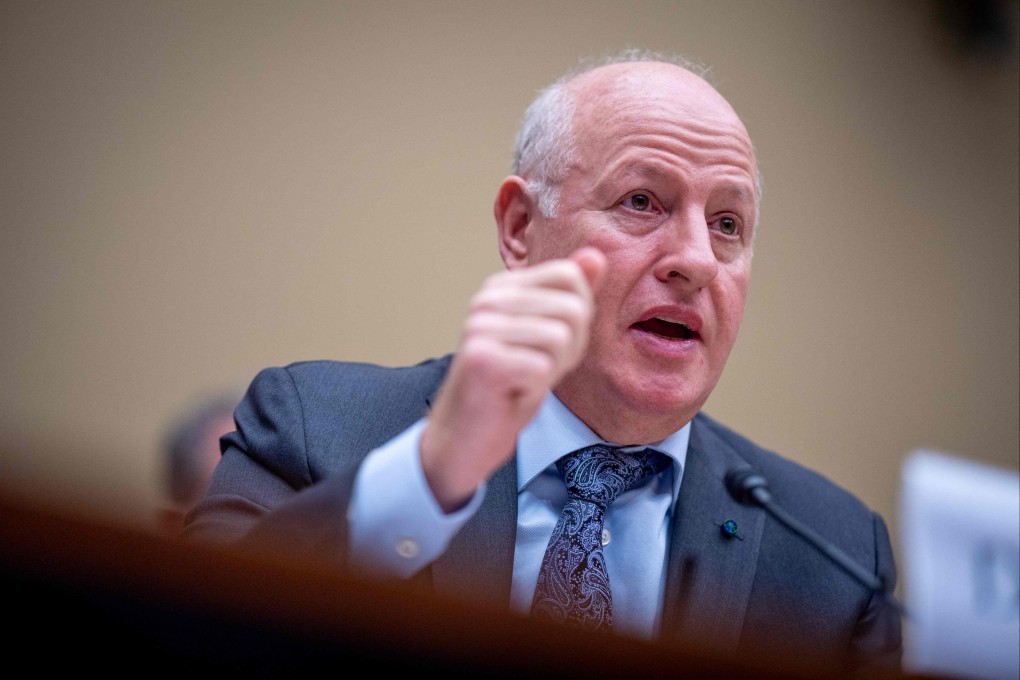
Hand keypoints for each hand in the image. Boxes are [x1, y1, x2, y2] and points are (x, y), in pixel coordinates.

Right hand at [420, 247, 606, 511]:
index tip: (548, 345)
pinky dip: (537, 388)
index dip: (577, 317)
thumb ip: (571, 295)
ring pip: (562, 338)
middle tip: (534, 368)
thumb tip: (596, 255)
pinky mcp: (482, 360)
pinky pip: (544, 367)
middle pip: (573, 308)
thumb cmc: (509, 386)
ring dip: (553, 369)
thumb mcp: (548, 336)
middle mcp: (486, 300)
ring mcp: (480, 327)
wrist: (466, 437)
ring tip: (523, 379)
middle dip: (569, 349)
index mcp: (501, 287)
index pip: (570, 276)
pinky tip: (513, 393)